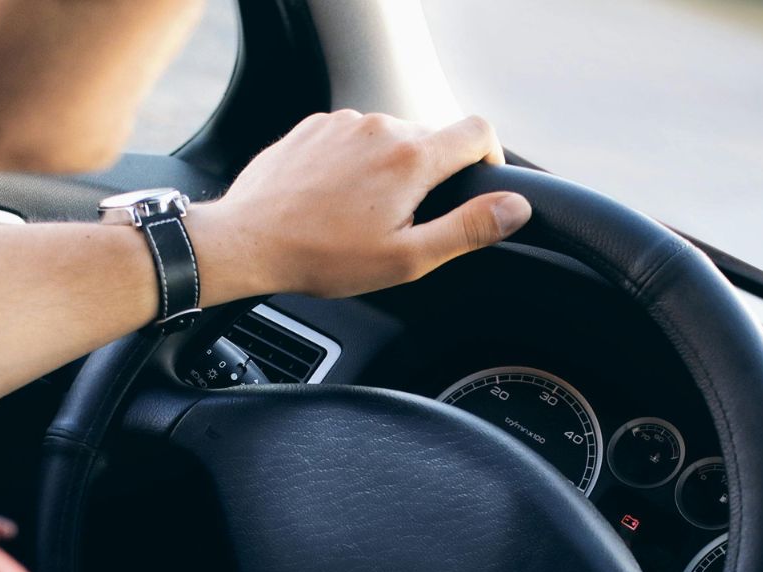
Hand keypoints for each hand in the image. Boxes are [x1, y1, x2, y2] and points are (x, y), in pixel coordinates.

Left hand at [190, 111, 533, 301]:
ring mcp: (344, 122)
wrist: (247, 241)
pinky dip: (356, 163)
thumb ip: (468, 229)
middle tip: (404, 222)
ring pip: (390, 138)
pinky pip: (353, 137)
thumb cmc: (322, 256)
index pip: (479, 132)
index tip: (478, 185)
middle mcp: (381, 127)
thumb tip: (515, 208)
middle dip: (431, 176)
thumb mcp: (407, 257)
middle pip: (432, 138)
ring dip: (390, 170)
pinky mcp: (315, 126)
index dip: (490, 158)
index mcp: (412, 158)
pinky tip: (335, 200)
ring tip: (362, 215)